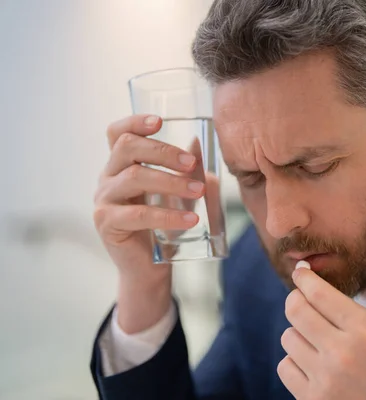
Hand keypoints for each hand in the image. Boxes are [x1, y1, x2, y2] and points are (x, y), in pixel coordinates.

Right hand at [93, 114, 203, 332]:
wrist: (150, 268)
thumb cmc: (163, 226)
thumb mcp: (177, 193)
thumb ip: (185, 169)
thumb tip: (199, 142)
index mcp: (121, 165)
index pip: (117, 133)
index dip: (134, 122)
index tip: (160, 121)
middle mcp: (107, 178)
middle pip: (126, 147)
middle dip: (162, 150)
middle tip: (191, 163)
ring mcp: (104, 200)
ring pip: (134, 177)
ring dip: (170, 182)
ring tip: (199, 191)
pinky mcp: (107, 223)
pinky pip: (138, 214)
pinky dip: (168, 215)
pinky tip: (191, 218)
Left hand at [278, 268, 365, 399]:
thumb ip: (346, 311)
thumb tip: (309, 288)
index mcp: (364, 330)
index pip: (319, 293)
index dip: (304, 278)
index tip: (300, 273)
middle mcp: (342, 352)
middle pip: (296, 310)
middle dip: (295, 300)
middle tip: (299, 300)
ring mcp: (325, 378)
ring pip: (288, 338)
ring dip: (298, 336)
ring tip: (316, 343)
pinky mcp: (312, 399)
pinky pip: (285, 366)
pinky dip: (294, 362)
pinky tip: (311, 365)